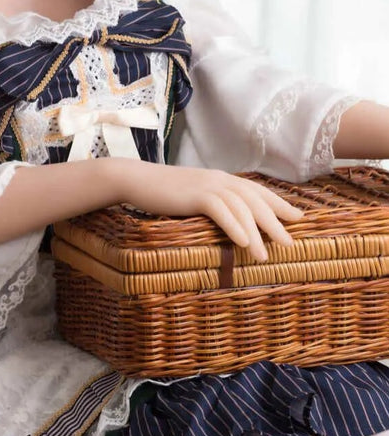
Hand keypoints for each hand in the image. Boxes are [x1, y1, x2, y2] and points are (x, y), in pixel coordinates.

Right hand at [111, 161, 302, 261]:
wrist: (137, 179)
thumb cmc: (163, 192)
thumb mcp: (193, 195)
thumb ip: (212, 202)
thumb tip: (229, 220)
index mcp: (222, 179)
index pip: (257, 191)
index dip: (279, 204)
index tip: (298, 218)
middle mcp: (220, 179)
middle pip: (255, 200)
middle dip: (275, 222)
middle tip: (290, 244)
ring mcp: (208, 185)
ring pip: (242, 208)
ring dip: (257, 233)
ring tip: (266, 256)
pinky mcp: (195, 194)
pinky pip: (221, 210)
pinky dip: (235, 226)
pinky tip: (244, 242)